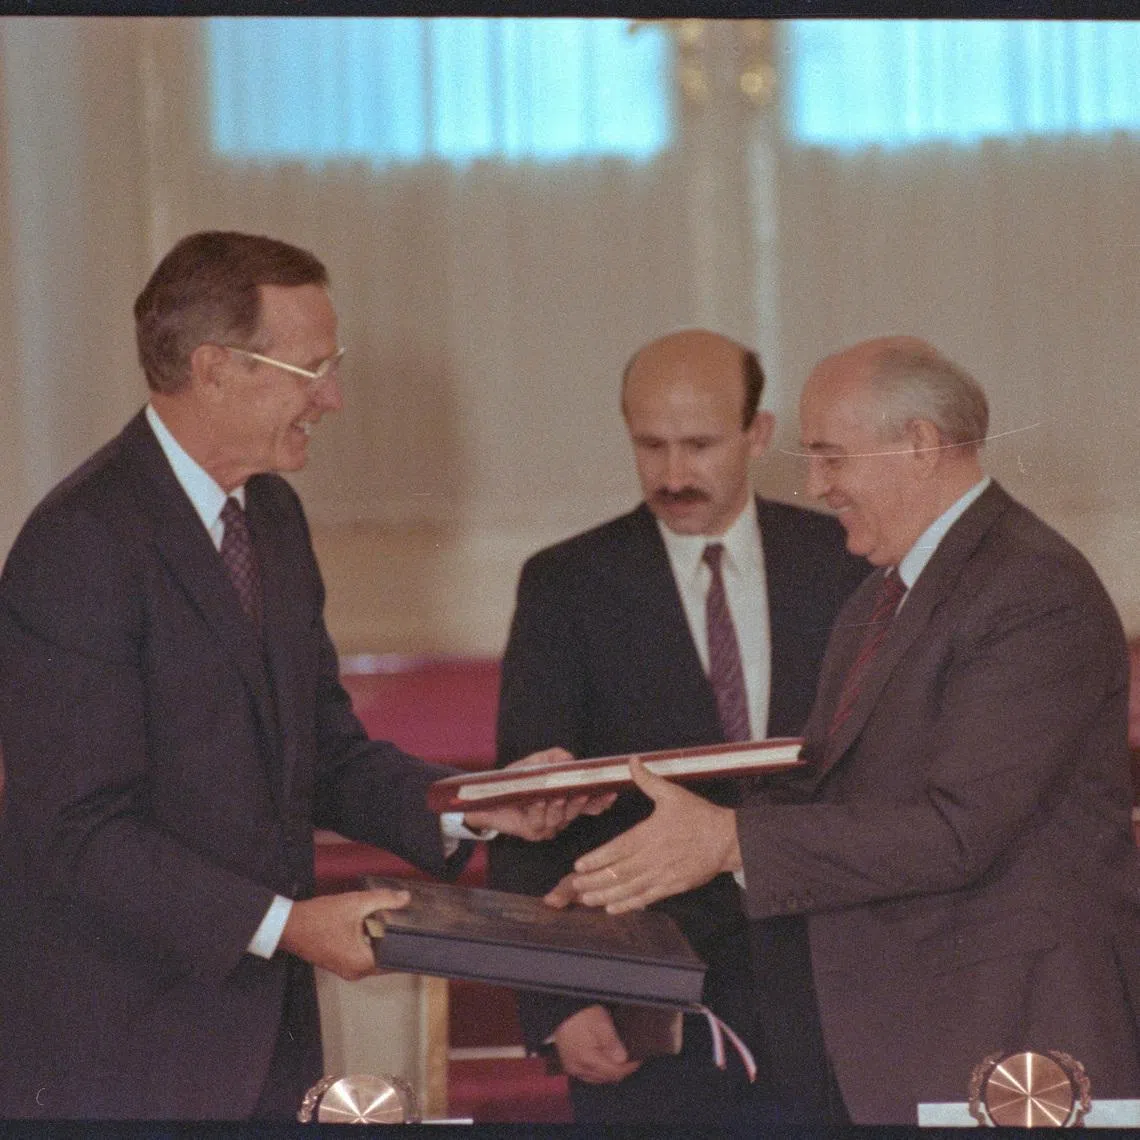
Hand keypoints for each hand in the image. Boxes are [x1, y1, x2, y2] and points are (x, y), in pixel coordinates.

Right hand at [279, 887, 409, 979]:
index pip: (396, 960)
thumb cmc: (319, 918)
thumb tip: (406, 897)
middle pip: (386, 958)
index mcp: (363, 963)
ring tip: (393, 922)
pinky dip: (369, 943)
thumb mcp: (355, 903)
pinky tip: (371, 926)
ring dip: (381, 941)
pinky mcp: (340, 963)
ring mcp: (347, 970)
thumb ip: (383, 899)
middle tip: (408, 923)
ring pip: (374, 956)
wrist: (288, 925)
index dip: (408, 947)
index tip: (419, 935)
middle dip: (395, 941)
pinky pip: (362, 955)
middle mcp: (356, 972)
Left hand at [463, 748, 615, 840]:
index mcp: (564, 801)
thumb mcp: (535, 763)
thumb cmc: (514, 780)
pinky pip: (539, 823)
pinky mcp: (531, 832)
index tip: (611, 793)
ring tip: (555, 796)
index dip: (600, 800)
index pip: (588, 804)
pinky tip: (537, 802)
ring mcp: (546, 826)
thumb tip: (570, 759)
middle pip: (576, 812)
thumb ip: (554, 757)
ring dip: (558, 808)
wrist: (488, 797)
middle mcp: (559, 816)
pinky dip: (539, 811)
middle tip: (581, 793)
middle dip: (579, 803)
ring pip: (559, 819)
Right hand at [552, 1005, 641, 1083]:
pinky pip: (589, 1075)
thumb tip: (622, 1059)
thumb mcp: (601, 1023)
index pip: (614, 1072)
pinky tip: (604, 1061)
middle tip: (631, 1059)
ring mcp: (573, 1069)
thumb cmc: (582, 1014)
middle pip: (606, 1078)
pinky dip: (599, 1071)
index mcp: (588, 1059)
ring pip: (598, 1078)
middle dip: (621, 1070)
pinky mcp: (570, 1065)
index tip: (638, 1059)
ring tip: (619, 1060)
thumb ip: (612, 1043)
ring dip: (610, 1072)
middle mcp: (579, 1069)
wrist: (562, 1010)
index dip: (629, 1068)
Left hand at [563, 758, 740, 913]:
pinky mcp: (673, 887)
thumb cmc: (698, 816)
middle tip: (574, 886)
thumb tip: (631, 760)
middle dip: (594, 881)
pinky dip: (628, 905)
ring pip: (629, 888)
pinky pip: (647, 898)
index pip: (618, 849)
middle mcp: (653, 857)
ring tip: (586, 899)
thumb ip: (647, 779)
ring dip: (606, 896)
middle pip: (619, 872)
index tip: (579, 865)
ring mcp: (663, 874)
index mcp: (650, 834)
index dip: (597, 859)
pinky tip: (612, 909)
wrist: (727, 839)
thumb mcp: (672, 793)